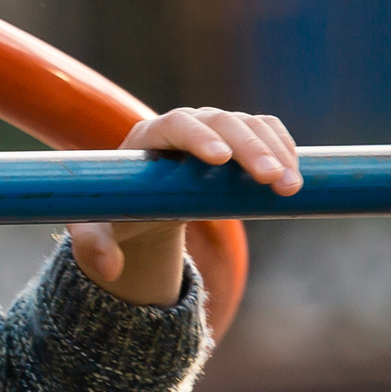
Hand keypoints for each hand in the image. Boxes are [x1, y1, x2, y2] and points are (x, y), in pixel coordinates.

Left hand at [69, 109, 301, 307]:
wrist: (145, 206)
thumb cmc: (118, 215)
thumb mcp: (96, 232)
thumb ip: (93, 248)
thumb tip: (110, 270)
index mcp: (148, 136)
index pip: (175, 125)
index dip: (198, 137)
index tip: (220, 159)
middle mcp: (183, 124)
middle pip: (221, 121)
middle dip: (249, 149)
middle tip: (272, 180)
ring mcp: (214, 128)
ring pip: (249, 124)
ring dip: (275, 151)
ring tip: (291, 187)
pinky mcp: (238, 137)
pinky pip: (266, 131)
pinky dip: (284, 148)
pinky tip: (297, 173)